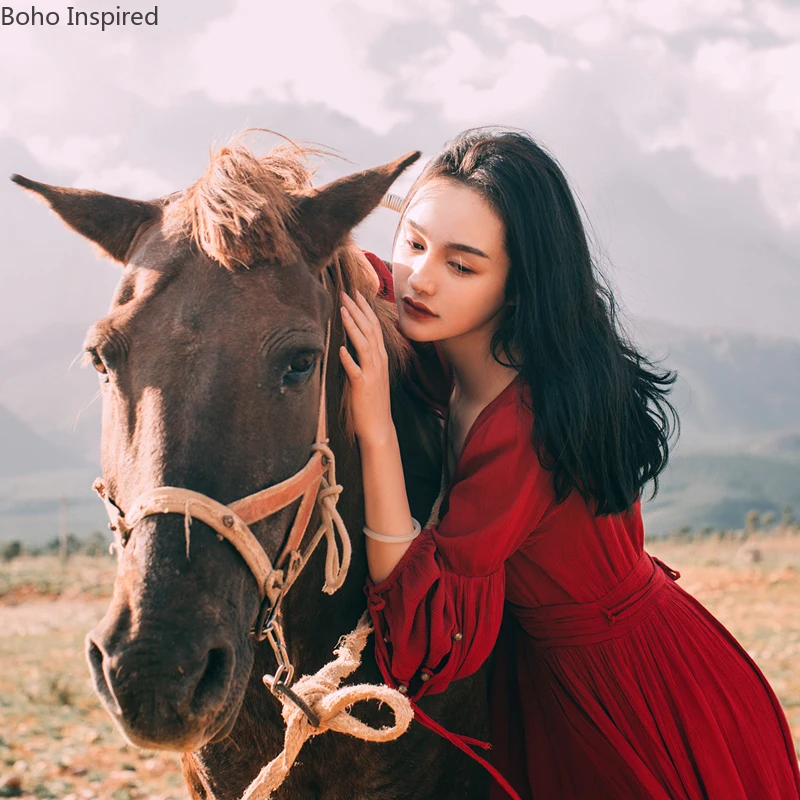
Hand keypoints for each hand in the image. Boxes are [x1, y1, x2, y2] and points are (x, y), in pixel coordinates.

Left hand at [338, 289, 393, 444]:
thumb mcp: (371, 373)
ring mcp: (372, 374)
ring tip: (342, 311)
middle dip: (357, 310)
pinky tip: (340, 348)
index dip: (365, 308)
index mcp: (380, 357)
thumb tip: (351, 339)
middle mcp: (379, 362)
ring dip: (353, 327)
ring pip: (364, 345)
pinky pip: (356, 371)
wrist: (378, 426)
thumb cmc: (371, 400)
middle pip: (370, 330)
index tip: (356, 293)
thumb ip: (365, 356)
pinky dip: (349, 359)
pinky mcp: (363, 387)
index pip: (374, 327)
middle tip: (346, 293)